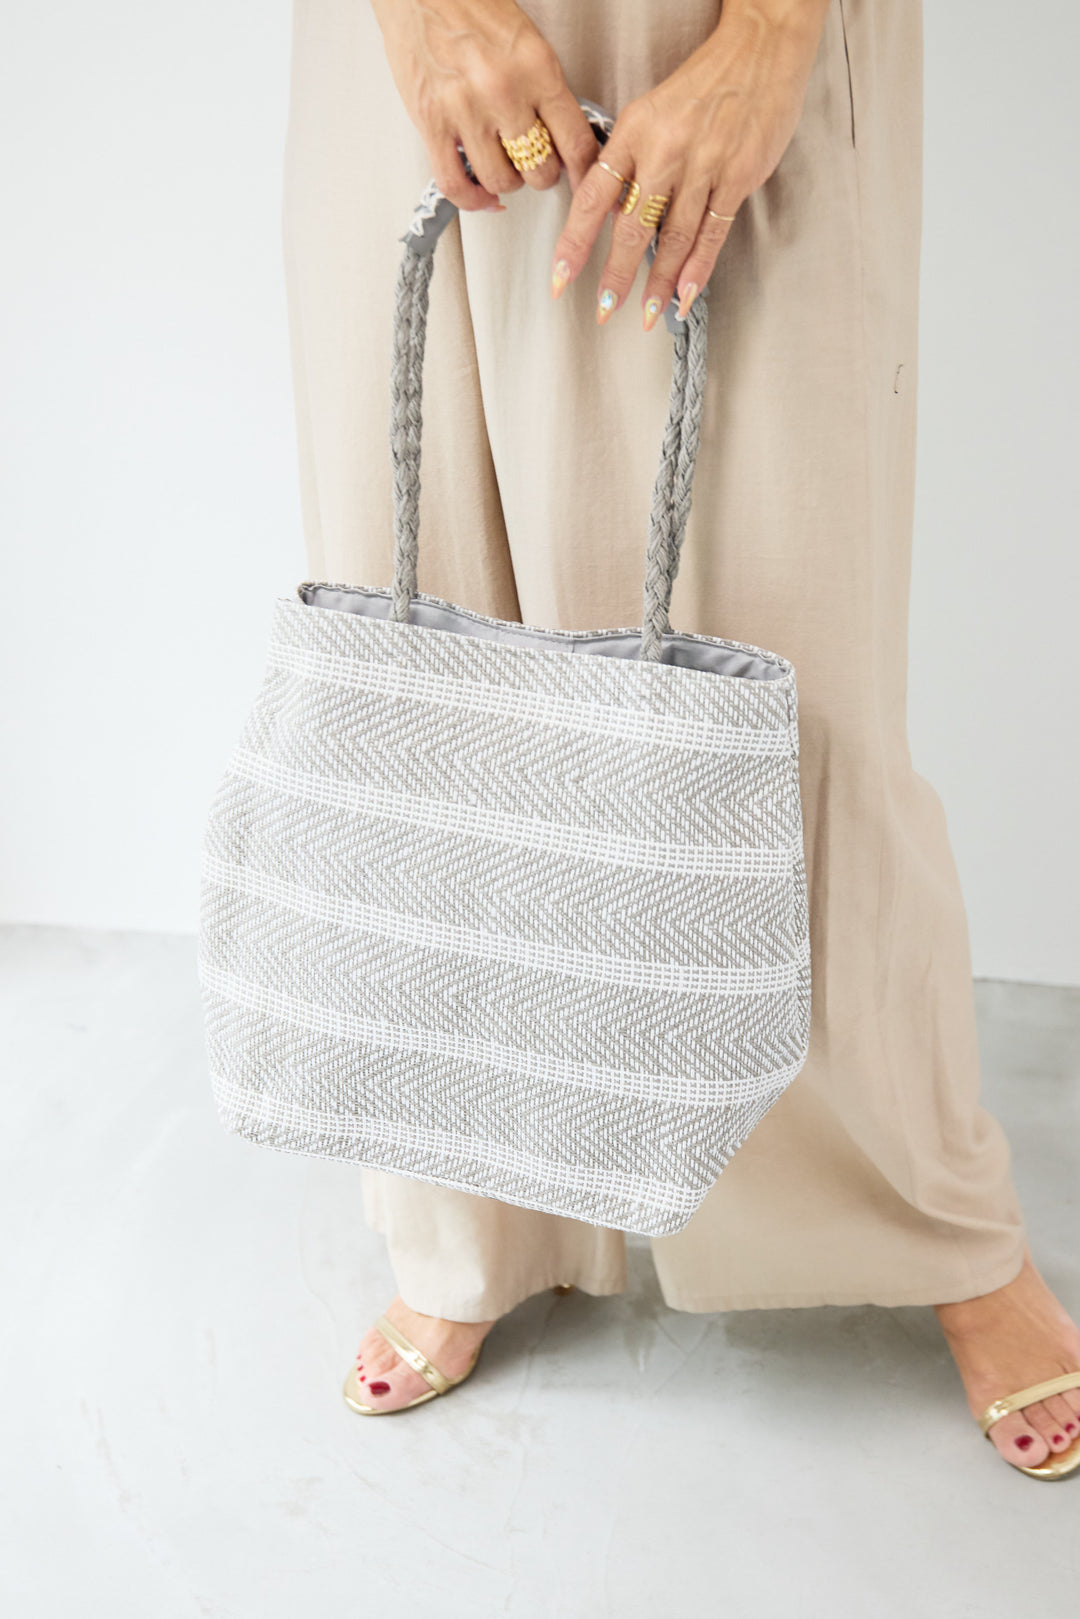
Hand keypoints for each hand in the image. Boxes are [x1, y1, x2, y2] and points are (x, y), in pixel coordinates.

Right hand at [371, 0, 597, 211]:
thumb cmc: (471, 7)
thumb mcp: (527, 42)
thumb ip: (545, 90)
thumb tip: (562, 139)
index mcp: (537, 68)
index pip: (576, 142)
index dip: (583, 171)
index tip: (581, 180)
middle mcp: (505, 92)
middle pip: (541, 170)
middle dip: (541, 173)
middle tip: (535, 162)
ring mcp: (467, 111)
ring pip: (502, 182)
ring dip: (506, 182)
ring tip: (503, 163)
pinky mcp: (432, 124)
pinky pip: (456, 185)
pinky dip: (472, 200)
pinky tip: (480, 194)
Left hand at [549, 0, 830, 325]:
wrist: (760, 49)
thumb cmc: (705, 82)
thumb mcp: (651, 111)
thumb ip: (631, 160)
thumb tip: (611, 209)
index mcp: (634, 133)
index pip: (593, 198)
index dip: (575, 243)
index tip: (561, 277)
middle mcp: (664, 151)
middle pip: (631, 228)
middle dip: (615, 276)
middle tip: (605, 309)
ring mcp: (703, 166)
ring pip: (673, 238)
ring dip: (659, 283)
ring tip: (648, 313)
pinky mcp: (737, 176)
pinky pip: (712, 233)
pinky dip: (698, 268)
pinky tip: (686, 294)